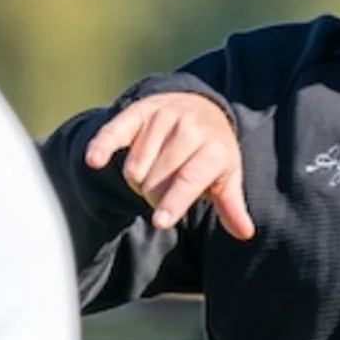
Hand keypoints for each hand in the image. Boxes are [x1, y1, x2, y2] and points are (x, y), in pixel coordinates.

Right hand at [84, 92, 253, 239]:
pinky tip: (94, 160)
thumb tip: (245, 233)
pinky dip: (103, 146)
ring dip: (138, 181)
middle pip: (157, 180)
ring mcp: (163, 117)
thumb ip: (231, 206)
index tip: (160, 221)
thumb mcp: (227, 176)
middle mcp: (189, 128)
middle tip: (164, 191)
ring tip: (154, 173)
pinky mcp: (139, 111)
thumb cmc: (212, 152)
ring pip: (135, 167)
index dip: (174, 201)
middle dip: (155, 196)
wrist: (201, 106)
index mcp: (214, 148)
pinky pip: (115, 132)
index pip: (190, 178)